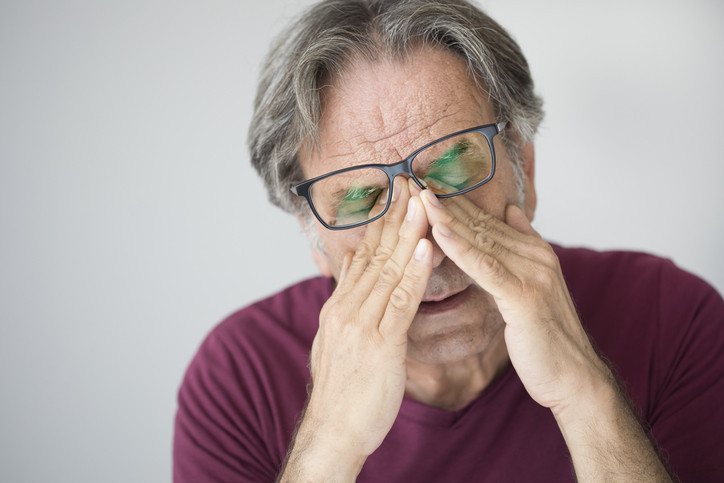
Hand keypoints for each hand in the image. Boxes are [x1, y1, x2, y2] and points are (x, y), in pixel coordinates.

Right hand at [282, 180, 432, 479]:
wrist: (333, 432)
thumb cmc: (343, 392)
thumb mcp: (338, 341)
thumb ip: (347, 304)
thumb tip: (351, 273)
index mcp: (340, 306)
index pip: (364, 256)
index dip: (382, 225)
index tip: (399, 198)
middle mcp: (346, 308)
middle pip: (374, 253)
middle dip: (395, 216)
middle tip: (412, 182)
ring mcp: (360, 323)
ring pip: (387, 270)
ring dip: (408, 233)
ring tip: (424, 203)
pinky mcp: (378, 343)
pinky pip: (399, 302)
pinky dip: (413, 273)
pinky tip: (426, 248)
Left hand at [419, 190, 610, 412]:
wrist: (573, 376)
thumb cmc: (545, 337)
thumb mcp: (531, 286)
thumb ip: (520, 249)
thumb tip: (510, 210)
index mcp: (534, 252)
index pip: (487, 221)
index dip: (455, 202)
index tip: (425, 184)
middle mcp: (535, 256)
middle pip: (481, 223)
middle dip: (445, 202)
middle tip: (414, 180)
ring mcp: (532, 274)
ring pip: (481, 240)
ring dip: (447, 217)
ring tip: (420, 196)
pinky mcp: (524, 297)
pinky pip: (485, 267)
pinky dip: (459, 248)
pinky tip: (437, 233)